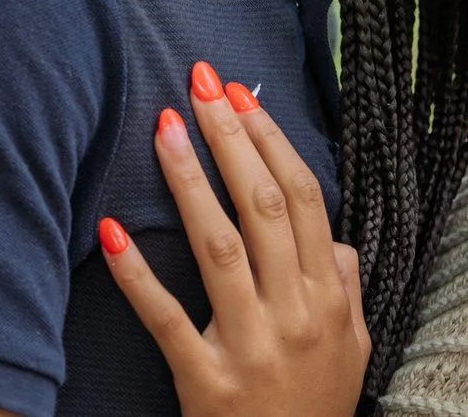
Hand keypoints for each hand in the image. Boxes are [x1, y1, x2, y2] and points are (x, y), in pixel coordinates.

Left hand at [100, 60, 368, 416]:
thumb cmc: (315, 409)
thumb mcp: (354, 347)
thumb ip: (346, 286)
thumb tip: (337, 238)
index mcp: (329, 297)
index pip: (304, 198)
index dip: (271, 139)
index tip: (240, 95)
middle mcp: (295, 313)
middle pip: (263, 206)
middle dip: (231, 137)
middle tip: (200, 84)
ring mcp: (251, 346)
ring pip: (218, 246)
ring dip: (189, 180)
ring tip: (164, 126)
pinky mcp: (205, 380)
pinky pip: (166, 319)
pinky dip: (137, 275)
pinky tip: (113, 230)